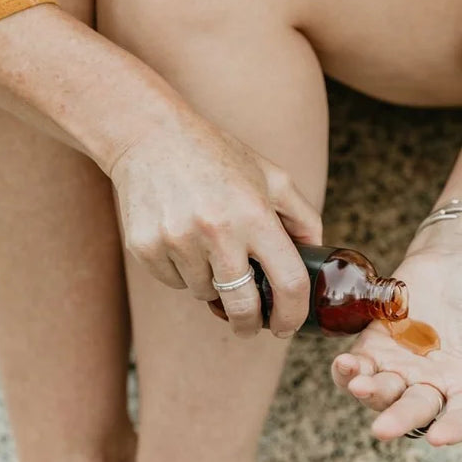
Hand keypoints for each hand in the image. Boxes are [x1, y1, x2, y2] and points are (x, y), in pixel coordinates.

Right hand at [109, 108, 321, 336]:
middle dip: (250, 324)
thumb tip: (315, 255)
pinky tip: (181, 240)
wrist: (149, 136)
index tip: (287, 326)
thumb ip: (302, 216)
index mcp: (255, 215)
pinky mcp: (146, 248)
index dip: (292, 314)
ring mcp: (177, 241)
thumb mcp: (271, 175)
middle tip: (251, 324)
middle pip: (243, 306)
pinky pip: (174, 283)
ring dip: (212, 284)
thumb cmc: (216, 155)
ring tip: (207, 248)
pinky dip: (182, 273)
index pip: (288, 282)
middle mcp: (217, 231)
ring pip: (205, 294)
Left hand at [330, 250, 461, 444]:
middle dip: (398, 419)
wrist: (458, 261)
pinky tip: (344, 364)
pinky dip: (347, 370)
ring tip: (360, 385)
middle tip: (383, 429)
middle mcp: (432, 386)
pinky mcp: (375, 346)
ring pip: (381, 392)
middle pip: (414, 410)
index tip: (439, 438)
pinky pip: (357, 366)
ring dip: (369, 393)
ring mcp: (400, 368)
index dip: (452, 430)